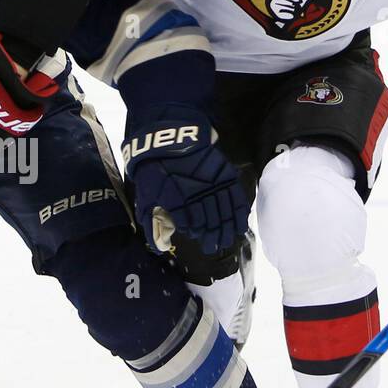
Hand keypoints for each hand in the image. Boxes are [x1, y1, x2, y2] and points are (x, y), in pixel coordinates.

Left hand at [123, 119, 249, 255]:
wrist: (169, 140)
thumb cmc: (154, 171)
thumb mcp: (146, 198)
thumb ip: (152, 224)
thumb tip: (159, 248)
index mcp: (178, 202)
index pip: (193, 225)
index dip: (197, 234)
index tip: (198, 239)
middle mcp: (198, 196)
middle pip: (210, 222)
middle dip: (213, 237)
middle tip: (214, 247)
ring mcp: (214, 185)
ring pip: (224, 213)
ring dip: (227, 229)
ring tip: (227, 240)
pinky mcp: (225, 176)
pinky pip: (236, 198)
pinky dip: (240, 213)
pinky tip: (241, 224)